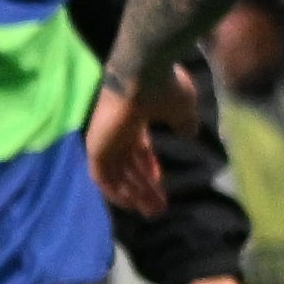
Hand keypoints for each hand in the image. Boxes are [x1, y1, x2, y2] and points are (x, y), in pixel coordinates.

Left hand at [82, 64, 192, 217]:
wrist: (144, 72)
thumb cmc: (164, 87)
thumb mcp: (182, 108)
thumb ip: (183, 123)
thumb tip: (188, 132)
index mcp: (134, 119)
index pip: (138, 148)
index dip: (148, 168)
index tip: (161, 184)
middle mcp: (117, 129)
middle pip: (127, 164)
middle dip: (143, 187)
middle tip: (158, 208)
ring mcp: (104, 138)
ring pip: (116, 173)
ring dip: (133, 193)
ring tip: (152, 211)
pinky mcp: (95, 146)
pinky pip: (102, 176)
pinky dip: (115, 191)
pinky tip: (132, 204)